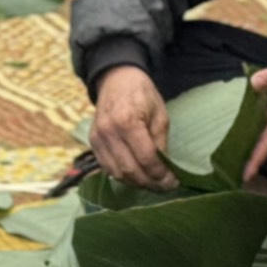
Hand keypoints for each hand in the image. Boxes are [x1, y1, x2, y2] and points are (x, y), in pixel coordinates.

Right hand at [90, 66, 175, 188]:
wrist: (116, 80)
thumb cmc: (142, 95)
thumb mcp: (160, 115)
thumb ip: (160, 143)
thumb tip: (165, 169)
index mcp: (127, 121)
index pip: (146, 158)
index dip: (161, 174)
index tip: (173, 181)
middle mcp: (108, 132)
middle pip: (130, 170)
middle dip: (150, 183)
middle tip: (166, 187)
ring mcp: (97, 138)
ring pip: (117, 173)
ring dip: (137, 183)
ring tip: (153, 183)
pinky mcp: (93, 143)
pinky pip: (107, 168)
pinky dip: (123, 176)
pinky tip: (137, 175)